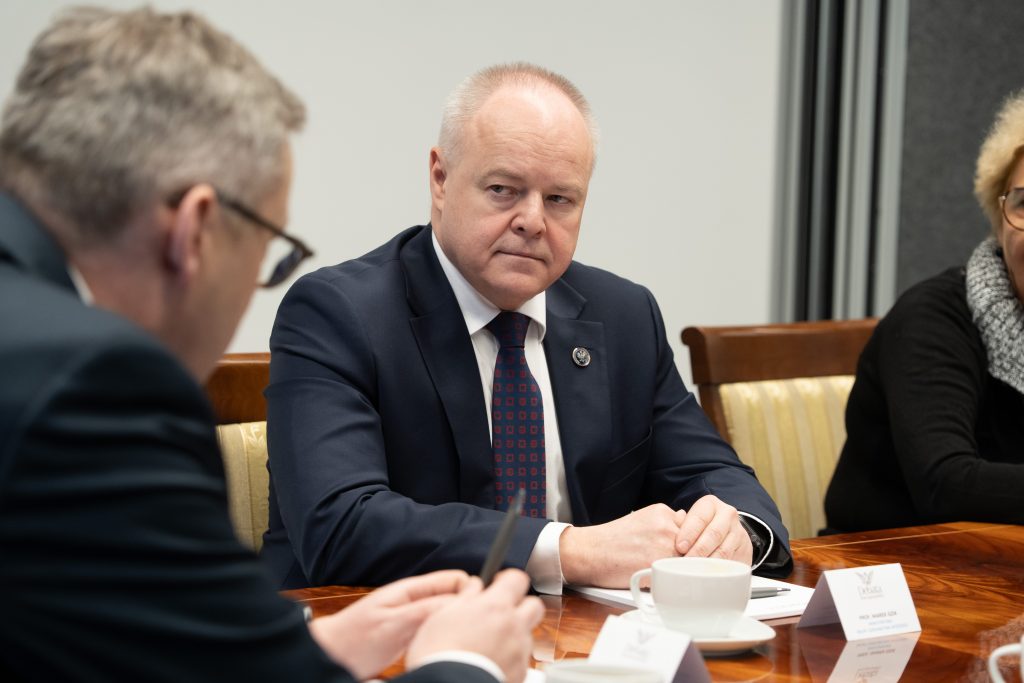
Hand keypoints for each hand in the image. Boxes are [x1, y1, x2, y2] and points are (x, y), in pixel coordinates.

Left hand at [308, 569, 468, 678]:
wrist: (331, 655)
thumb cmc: (356, 639)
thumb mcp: (394, 624)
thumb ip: (426, 610)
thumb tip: (462, 600)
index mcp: (412, 589)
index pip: (455, 579)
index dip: (470, 591)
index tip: (476, 613)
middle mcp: (415, 599)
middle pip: (454, 596)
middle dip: (465, 609)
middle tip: (469, 631)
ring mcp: (413, 616)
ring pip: (447, 614)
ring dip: (455, 623)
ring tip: (458, 642)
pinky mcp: (411, 632)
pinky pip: (437, 628)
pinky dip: (444, 636)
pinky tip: (443, 648)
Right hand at [406, 570, 543, 682]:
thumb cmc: (441, 653)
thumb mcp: (444, 614)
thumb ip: (467, 596)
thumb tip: (475, 585)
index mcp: (495, 606)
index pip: (517, 578)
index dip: (508, 579)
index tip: (499, 583)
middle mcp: (514, 625)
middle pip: (534, 605)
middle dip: (521, 604)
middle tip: (503, 610)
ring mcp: (520, 650)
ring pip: (527, 632)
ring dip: (515, 632)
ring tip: (492, 641)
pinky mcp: (521, 672)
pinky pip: (522, 657)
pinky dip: (511, 655)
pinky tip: (493, 659)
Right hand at [559, 503, 681, 586]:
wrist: (590, 552)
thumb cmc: (613, 539)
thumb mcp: (641, 518)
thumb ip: (666, 521)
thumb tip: (685, 518)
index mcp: (663, 512)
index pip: (691, 528)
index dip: (685, 543)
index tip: (675, 550)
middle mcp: (666, 526)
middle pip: (693, 546)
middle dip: (683, 556)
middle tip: (664, 563)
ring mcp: (664, 545)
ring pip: (686, 562)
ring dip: (677, 568)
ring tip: (657, 570)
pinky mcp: (659, 565)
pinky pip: (675, 576)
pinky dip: (668, 579)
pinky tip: (654, 577)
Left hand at [675, 494, 752, 564]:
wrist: (726, 533)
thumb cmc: (701, 527)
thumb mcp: (689, 521)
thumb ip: (680, 525)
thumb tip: (670, 531)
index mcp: (710, 504)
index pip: (699, 517)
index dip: (688, 533)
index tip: (680, 547)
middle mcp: (727, 514)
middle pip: (713, 534)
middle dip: (698, 550)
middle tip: (687, 562)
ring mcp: (738, 531)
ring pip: (723, 550)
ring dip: (708, 563)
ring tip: (696, 571)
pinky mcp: (745, 549)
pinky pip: (733, 562)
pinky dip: (720, 571)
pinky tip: (710, 576)